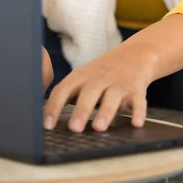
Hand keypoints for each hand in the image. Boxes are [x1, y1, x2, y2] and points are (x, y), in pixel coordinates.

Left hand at [42, 42, 156, 132]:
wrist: (135, 54)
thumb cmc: (103, 72)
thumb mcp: (83, 77)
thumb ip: (68, 94)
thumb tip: (44, 118)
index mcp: (82, 75)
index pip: (65, 89)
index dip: (55, 106)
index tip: (47, 125)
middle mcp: (100, 78)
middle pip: (90, 92)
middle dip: (81, 110)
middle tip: (74, 128)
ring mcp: (119, 83)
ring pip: (112, 96)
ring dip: (106, 111)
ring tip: (99, 127)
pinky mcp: (136, 89)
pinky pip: (139, 100)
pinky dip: (138, 111)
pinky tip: (136, 123)